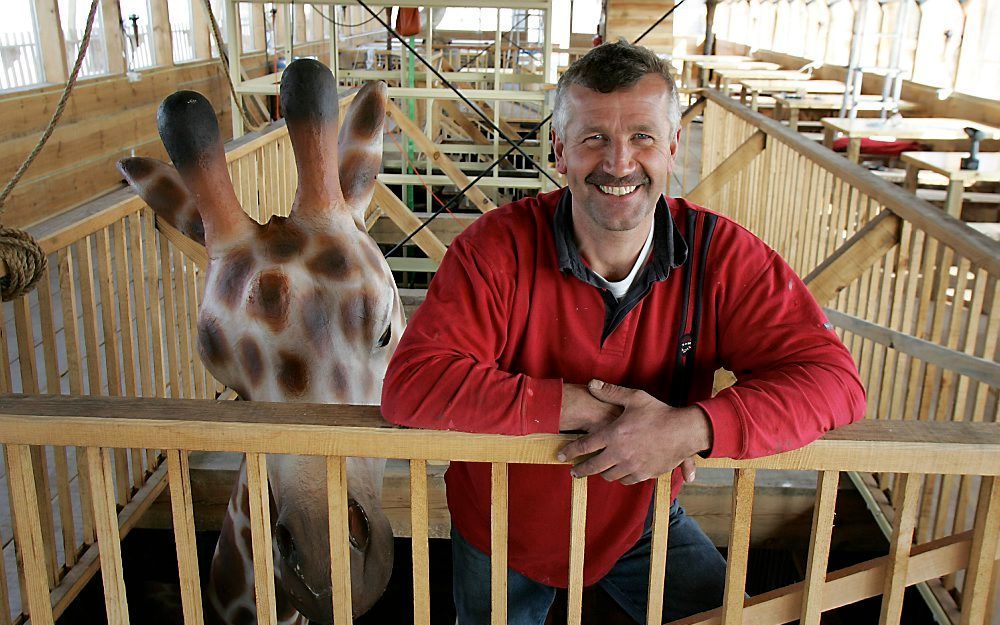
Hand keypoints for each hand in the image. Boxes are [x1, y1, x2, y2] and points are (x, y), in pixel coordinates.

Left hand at [557, 380, 711, 485]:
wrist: (684, 432)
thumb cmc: (659, 413)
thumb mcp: (635, 398)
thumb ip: (611, 393)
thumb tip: (592, 384)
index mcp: (614, 434)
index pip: (584, 446)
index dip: (570, 452)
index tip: (561, 456)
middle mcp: (619, 453)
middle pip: (592, 466)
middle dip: (580, 470)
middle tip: (574, 472)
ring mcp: (632, 466)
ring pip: (608, 476)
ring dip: (600, 473)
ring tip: (597, 470)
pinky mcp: (644, 474)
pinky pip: (626, 480)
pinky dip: (619, 478)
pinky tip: (618, 473)